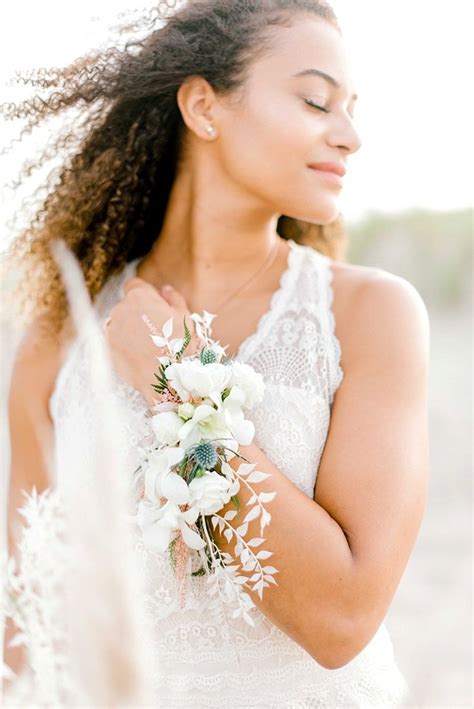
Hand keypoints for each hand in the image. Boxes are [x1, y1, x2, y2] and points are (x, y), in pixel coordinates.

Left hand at [104, 277, 199, 407]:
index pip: (134, 285)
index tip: (155, 306)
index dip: (146, 294)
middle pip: (127, 305)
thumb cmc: (180, 344)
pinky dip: (124, 346)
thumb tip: (165, 290)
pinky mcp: (107, 350)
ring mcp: (111, 331)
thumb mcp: (185, 316)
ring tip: (148, 346)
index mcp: (139, 297)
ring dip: (130, 329)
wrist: (169, 379)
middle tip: (156, 330)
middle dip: (138, 313)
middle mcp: (120, 310)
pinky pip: (115, 342)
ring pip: (120, 324)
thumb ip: (173, 298)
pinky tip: (140, 356)